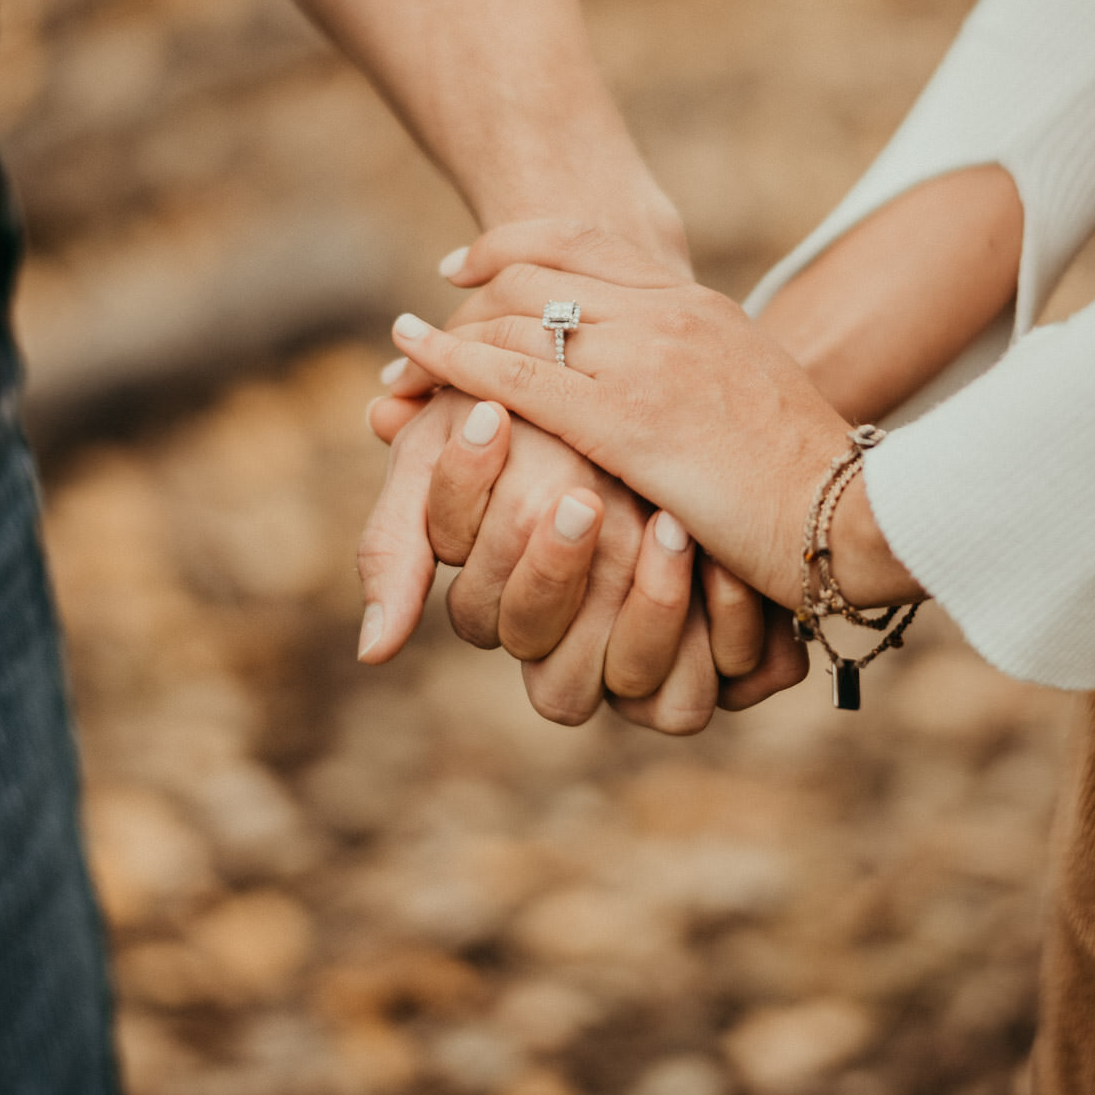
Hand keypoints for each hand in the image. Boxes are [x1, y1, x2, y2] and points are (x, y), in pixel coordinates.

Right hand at [358, 385, 729, 731]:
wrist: (668, 406)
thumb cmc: (535, 427)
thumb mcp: (456, 461)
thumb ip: (399, 541)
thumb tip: (374, 650)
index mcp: (501, 601)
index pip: (477, 610)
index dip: (489, 533)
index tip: (493, 425)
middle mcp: (567, 639)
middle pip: (546, 655)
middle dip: (556, 572)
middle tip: (578, 494)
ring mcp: (640, 653)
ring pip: (632, 684)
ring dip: (647, 605)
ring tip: (663, 523)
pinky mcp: (713, 664)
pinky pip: (710, 688)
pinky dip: (721, 626)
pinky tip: (721, 558)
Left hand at [376, 245, 777, 690]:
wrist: (861, 516)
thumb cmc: (807, 478)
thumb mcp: (750, 395)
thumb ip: (697, 372)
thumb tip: (662, 384)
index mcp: (697, 304)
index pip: (581, 243)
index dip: (509, 247)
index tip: (465, 268)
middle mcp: (668, 313)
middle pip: (536, 273)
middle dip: (468, 295)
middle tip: (423, 327)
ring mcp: (648, 361)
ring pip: (516, 317)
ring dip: (447, 334)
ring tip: (404, 354)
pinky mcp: (628, 421)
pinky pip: (516, 376)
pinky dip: (450, 363)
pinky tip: (414, 366)